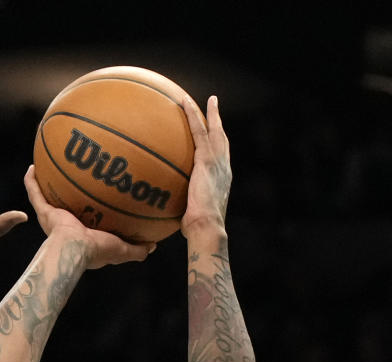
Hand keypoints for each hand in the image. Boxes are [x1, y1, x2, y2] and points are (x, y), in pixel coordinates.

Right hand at [23, 165, 154, 269]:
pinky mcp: (43, 213)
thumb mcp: (122, 250)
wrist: (74, 250)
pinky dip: (31, 181)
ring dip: (45, 183)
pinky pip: (35, 193)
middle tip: (74, 175)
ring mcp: (53, 218)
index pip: (86, 219)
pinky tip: (32, 166)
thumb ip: (137, 249)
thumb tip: (153, 246)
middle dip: (66, 192)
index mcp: (82, 234)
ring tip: (47, 166)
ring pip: (46, 197)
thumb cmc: (97, 250)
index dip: (90, 209)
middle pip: (65, 204)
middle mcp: (66, 224)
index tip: (95, 196)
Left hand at [180, 94, 231, 234]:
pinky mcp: (206, 159)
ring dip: (210, 113)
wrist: (206, 227)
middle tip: (215, 109)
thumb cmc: (198, 231)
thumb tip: (168, 219)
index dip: (218, 147)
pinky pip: (198, 131)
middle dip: (219, 124)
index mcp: (222, 181)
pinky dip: (192, 115)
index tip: (214, 138)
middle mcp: (224, 168)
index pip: (220, 159)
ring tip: (208, 100)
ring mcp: (217, 162)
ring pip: (214, 130)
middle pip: (222, 140)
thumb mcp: (191, 219)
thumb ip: (183, 212)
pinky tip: (184, 102)